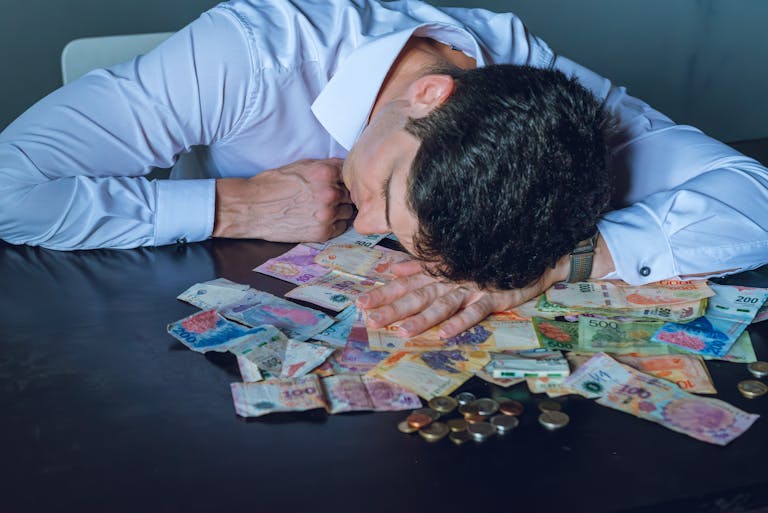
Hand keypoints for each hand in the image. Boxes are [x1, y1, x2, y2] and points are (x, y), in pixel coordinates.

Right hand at [213, 158, 354, 241]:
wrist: (252, 208)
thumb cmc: (273, 185)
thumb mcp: (300, 165)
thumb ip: (325, 166)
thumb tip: (345, 166)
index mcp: (325, 172)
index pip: (349, 174)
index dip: (342, 179)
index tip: (337, 183)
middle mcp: (330, 193)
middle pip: (351, 194)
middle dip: (342, 194)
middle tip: (329, 197)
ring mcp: (327, 214)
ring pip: (348, 211)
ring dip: (340, 210)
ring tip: (323, 208)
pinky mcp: (322, 232)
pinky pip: (341, 227)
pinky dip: (335, 224)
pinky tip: (321, 219)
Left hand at [357, 258, 568, 337]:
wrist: (529, 254)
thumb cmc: (486, 259)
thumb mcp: (450, 261)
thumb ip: (422, 266)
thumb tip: (394, 269)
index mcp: (439, 273)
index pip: (405, 285)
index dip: (383, 293)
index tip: (360, 303)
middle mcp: (450, 280)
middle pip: (417, 296)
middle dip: (392, 308)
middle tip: (370, 320)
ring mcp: (471, 288)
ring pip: (442, 304)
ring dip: (422, 319)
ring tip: (402, 332)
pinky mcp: (493, 296)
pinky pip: (474, 310)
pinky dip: (459, 322)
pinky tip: (444, 334)